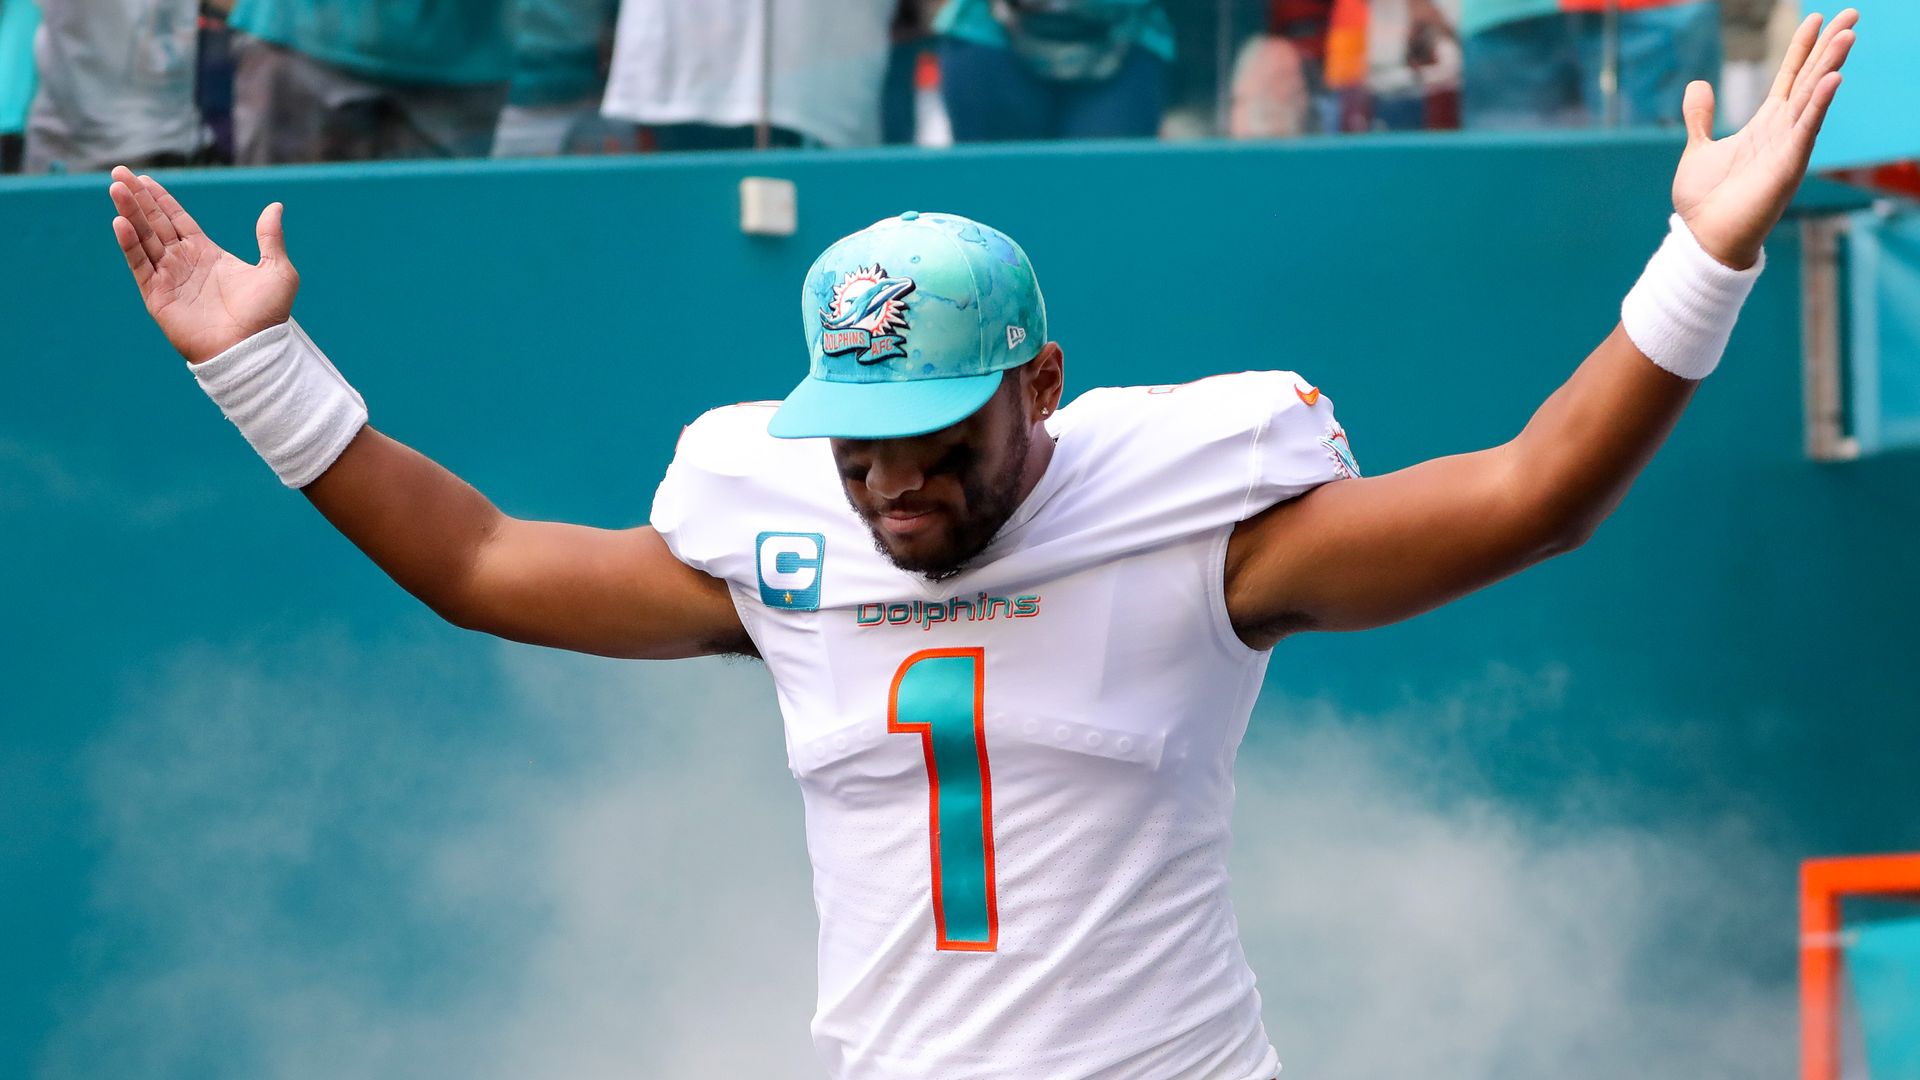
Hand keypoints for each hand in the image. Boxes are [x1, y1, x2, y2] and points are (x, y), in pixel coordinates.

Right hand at [108, 165, 299, 364]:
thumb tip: (276, 206)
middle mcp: (185, 263)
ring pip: (143, 239)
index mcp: (208, 254)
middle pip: (155, 224)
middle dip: (137, 198)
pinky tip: (120, 223)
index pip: (178, 219)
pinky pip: (140, 265)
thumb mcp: (277, 270)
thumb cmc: (268, 315)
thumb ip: (270, 237)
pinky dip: (129, 244)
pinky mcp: (158, 296)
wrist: (253, 349)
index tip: (144, 178)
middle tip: (119, 173)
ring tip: (116, 189)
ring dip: (129, 214)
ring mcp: (169, 279)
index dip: (161, 199)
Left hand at [1673, 9, 1856, 269]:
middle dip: (1830, 47)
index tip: (1815, 18)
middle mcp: (1782, 132)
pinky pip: (1807, 130)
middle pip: (1811, 79)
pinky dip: (1820, 104)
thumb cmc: (1704, 202)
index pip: (1790, 78)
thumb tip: (1698, 84)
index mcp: (1764, 126)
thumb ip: (1701, 117)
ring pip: (1815, 98)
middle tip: (1852, 14)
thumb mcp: (1697, 149)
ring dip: (1831, 65)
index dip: (1801, 48)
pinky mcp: (1787, 167)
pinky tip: (1833, 79)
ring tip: (1848, 35)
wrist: (1703, 239)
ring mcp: (1788, 148)